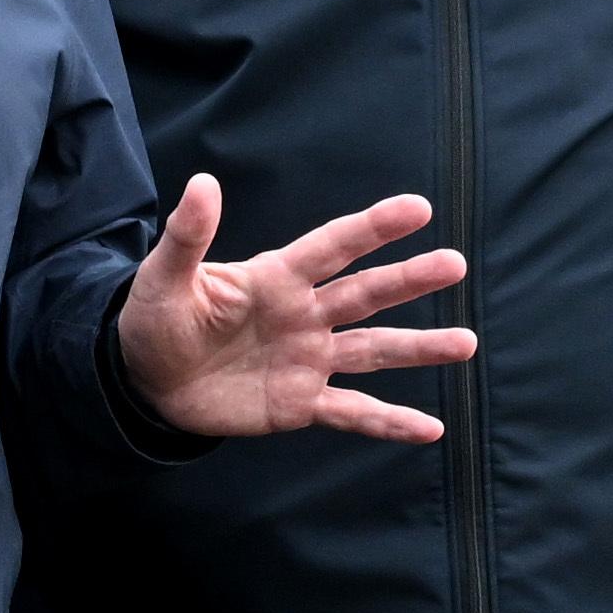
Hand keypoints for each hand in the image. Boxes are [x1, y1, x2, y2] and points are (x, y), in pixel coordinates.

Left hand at [110, 173, 471, 445]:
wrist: (146, 383)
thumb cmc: (156, 321)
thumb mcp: (163, 278)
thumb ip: (188, 235)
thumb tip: (203, 182)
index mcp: (277, 278)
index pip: (333, 247)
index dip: (374, 227)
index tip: (418, 209)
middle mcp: (305, 315)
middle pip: (366, 294)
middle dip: (410, 279)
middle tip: (455, 264)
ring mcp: (309, 360)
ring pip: (374, 350)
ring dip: (419, 347)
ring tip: (465, 343)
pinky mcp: (302, 404)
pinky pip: (354, 413)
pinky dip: (390, 423)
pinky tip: (431, 430)